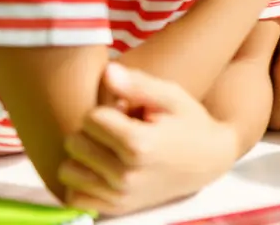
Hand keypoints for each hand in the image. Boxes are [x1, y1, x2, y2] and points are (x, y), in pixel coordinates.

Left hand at [59, 65, 237, 215]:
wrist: (210, 160)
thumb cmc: (190, 122)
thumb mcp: (173, 97)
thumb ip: (138, 84)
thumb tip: (107, 71)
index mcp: (140, 144)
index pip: (91, 118)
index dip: (107, 110)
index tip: (127, 112)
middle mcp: (126, 174)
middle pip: (76, 142)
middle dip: (93, 131)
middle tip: (119, 129)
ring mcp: (120, 194)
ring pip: (68, 169)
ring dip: (84, 157)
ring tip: (109, 148)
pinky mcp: (116, 208)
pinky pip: (74, 196)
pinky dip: (83, 182)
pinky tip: (102, 169)